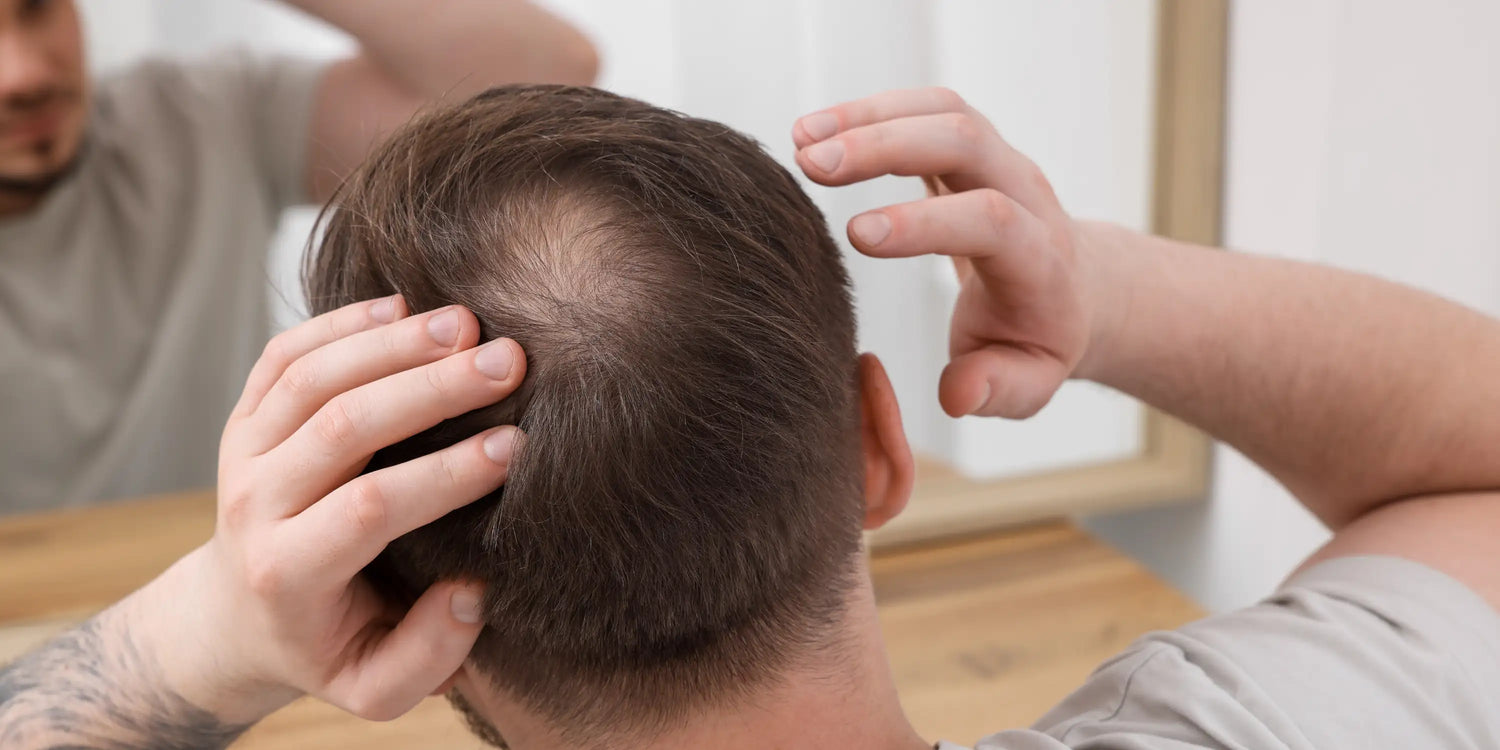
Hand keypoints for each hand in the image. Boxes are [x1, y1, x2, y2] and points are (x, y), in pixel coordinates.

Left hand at [140, 296, 525, 723]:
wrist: (236, 614)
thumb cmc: (328, 645)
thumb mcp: (373, 686)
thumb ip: (428, 656)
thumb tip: (472, 591)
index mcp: (288, 573)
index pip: (369, 509)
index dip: (444, 474)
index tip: (516, 446)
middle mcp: (255, 506)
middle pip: (340, 426)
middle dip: (431, 389)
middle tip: (509, 362)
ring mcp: (243, 453)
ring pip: (310, 377)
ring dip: (393, 342)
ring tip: (468, 323)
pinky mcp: (244, 416)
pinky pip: (283, 354)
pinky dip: (341, 322)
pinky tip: (405, 304)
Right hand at [793, 87, 1102, 418]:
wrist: (1073, 289)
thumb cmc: (1036, 341)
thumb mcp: (1027, 384)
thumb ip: (997, 390)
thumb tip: (958, 394)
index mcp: (1038, 258)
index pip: (990, 221)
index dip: (924, 223)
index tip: (855, 236)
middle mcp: (1025, 192)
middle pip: (964, 140)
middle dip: (886, 145)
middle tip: (812, 165)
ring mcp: (999, 160)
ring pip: (942, 111)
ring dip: (868, 117)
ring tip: (800, 140)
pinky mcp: (970, 144)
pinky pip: (925, 108)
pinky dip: (868, 111)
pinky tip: (814, 131)